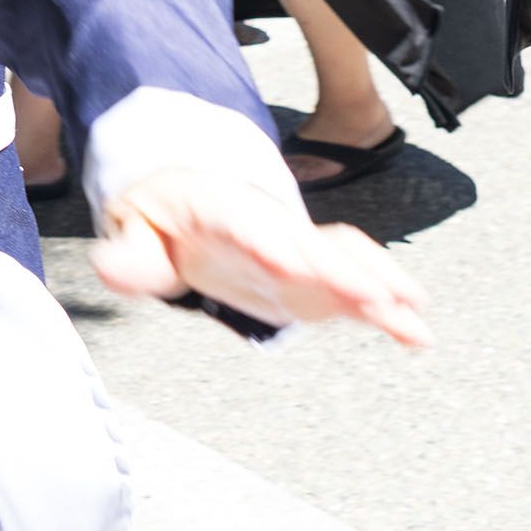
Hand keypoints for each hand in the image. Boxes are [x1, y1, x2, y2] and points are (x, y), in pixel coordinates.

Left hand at [91, 161, 431, 348]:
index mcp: (226, 214)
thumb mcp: (135, 223)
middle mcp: (273, 231)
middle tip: (376, 295)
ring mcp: (298, 255)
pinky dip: (387, 309)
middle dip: (344, 271)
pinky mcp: (312, 279)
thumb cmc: (165, 212)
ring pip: (345, 264)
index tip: (288, 262)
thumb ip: (129, 250)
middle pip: (311, 248)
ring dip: (380, 286)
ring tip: (414, 314)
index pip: (249, 229)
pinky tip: (416, 334)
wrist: (195, 197)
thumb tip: (113, 265)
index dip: (270, 244)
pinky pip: (355, 288)